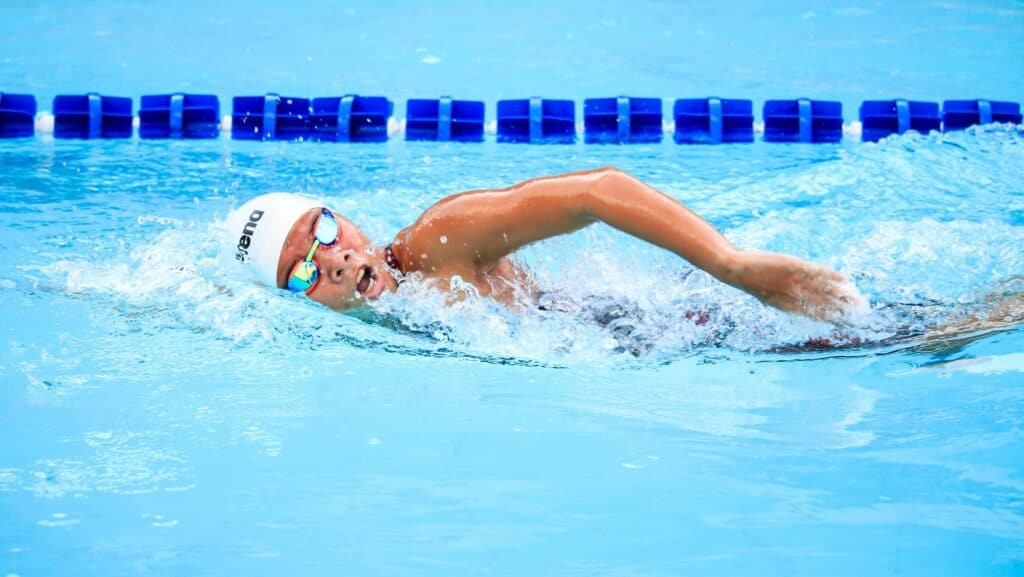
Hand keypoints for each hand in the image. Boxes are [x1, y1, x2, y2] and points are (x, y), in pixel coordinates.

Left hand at [725, 250, 865, 323]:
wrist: (735, 270)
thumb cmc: (751, 282)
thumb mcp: (768, 296)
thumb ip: (784, 301)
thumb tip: (797, 304)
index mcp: (787, 307)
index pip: (815, 316)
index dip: (832, 319)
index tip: (846, 322)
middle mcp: (793, 296)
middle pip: (824, 305)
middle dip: (843, 309)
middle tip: (860, 312)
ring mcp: (794, 281)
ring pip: (825, 290)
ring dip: (843, 295)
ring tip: (857, 299)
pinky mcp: (794, 266)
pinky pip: (817, 273)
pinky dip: (831, 276)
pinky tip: (844, 280)